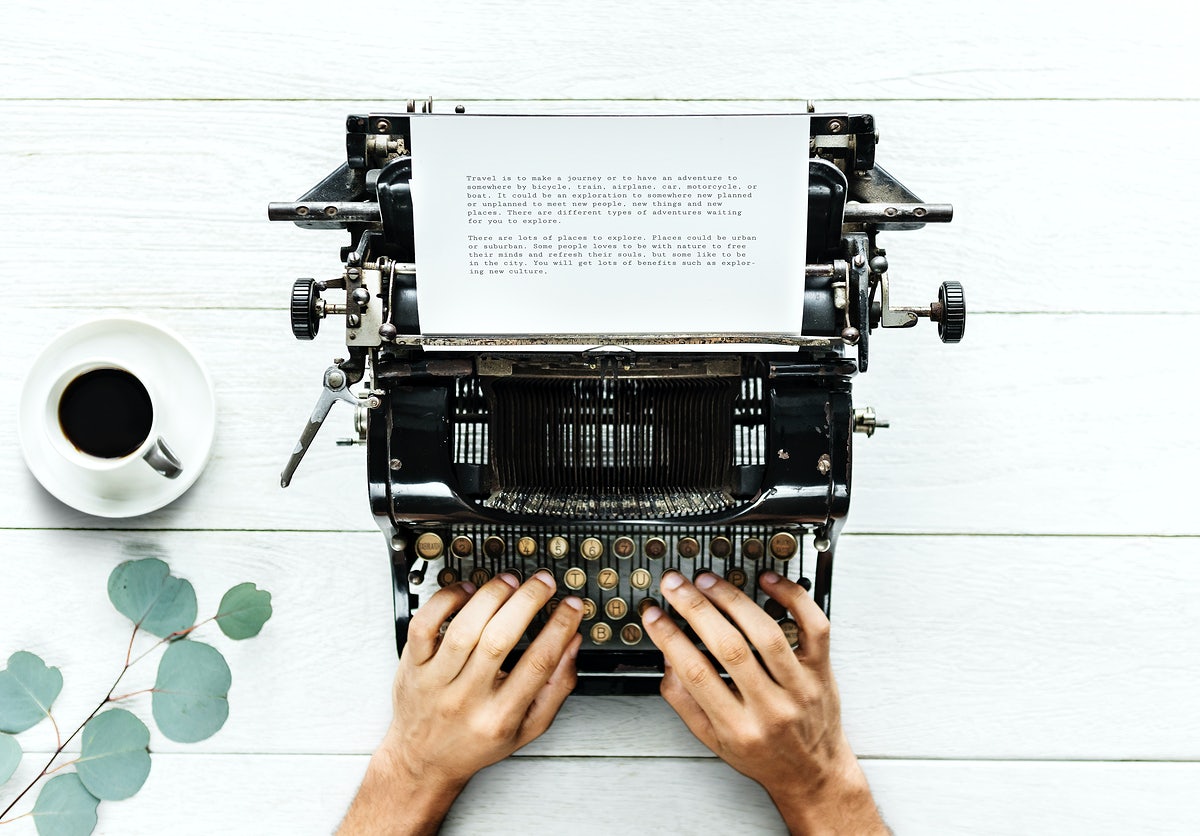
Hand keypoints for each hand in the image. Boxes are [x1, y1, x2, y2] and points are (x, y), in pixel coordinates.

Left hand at [339, 571, 582, 834]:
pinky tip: (466, 591)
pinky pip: (424, 625)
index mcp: (500, 717)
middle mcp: (466, 699)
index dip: (559, 628)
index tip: (571, 605)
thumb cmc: (477, 742)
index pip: (537, 664)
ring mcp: (435, 682)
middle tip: (543, 583)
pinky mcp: (412, 666)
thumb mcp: (528, 729)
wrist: (423, 761)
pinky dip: (445, 601)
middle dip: (527, 602)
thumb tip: (572, 642)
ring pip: (463, 629)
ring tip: (510, 581)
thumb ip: (556, 687)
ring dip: (491, 596)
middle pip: (499, 640)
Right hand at [641, 570, 884, 834]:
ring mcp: (800, 687)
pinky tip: (768, 580)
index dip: (669, 638)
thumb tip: (668, 655)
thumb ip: (684, 700)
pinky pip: (814, 627)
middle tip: (675, 585)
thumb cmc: (762, 755)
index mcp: (738, 727)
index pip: (696, 674)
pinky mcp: (822, 670)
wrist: (813, 775)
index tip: (653, 614)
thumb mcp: (712, 740)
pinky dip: (793, 598)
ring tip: (708, 581)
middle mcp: (771, 707)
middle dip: (696, 610)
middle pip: (730, 648)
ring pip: (767, 634)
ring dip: (733, 600)